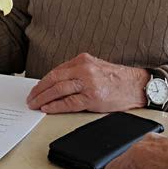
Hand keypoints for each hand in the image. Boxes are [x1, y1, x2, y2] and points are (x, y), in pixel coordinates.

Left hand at [26, 53, 148, 113]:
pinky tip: (48, 108)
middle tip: (30, 98)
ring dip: (43, 98)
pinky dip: (56, 106)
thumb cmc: (117, 78)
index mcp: (83, 60)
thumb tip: (57, 83)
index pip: (56, 71)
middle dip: (39, 90)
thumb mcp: (96, 67)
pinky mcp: (93, 98)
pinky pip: (69, 103)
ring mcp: (88, 83)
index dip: (43, 81)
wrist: (137, 85)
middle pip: (54, 79)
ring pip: (58, 90)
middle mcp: (84, 69)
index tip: (35, 89)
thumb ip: (77, 72)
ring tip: (35, 105)